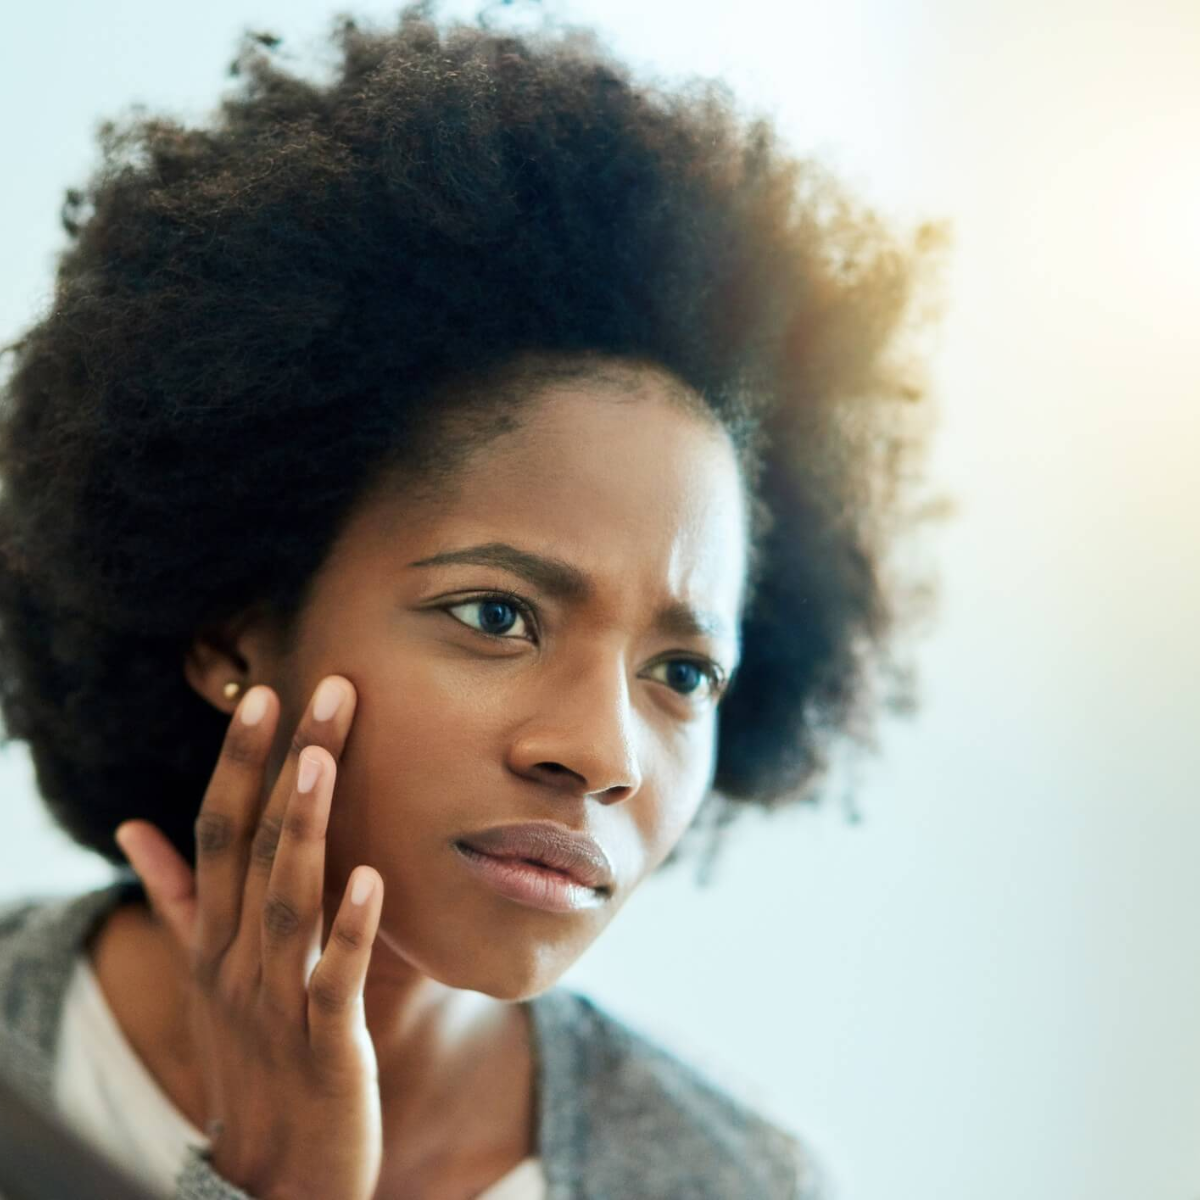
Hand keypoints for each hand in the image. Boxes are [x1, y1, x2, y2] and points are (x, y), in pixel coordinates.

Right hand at [115, 675, 383, 1199]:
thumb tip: (136, 826)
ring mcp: (277, 1002)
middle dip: (283, 768)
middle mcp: (237, 960)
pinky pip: (335, 981)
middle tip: (319, 689)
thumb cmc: (245, 1057)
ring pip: (286, 902)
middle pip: (256, 848)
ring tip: (323, 758)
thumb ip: (177, 896)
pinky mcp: (326, 1046)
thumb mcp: (201, 974)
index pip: (218, 833)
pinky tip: (371, 876)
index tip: (263, 694)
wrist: (268, 1179)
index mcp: (213, 937)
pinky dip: (350, 930)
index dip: (238, 764)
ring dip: (303, 830)